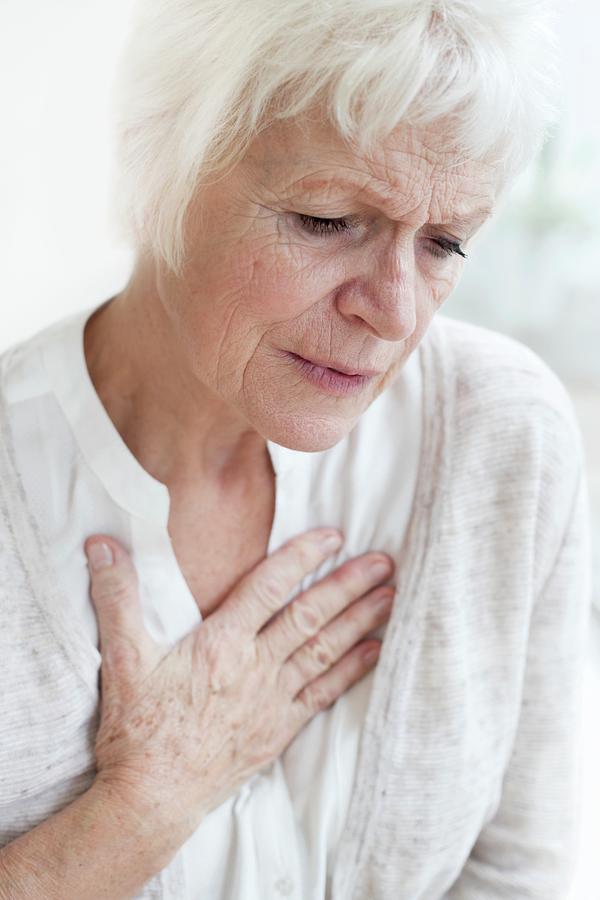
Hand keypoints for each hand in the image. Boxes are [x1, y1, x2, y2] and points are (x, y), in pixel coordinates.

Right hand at [84, 528, 394, 846]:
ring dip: (361, 620)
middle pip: (310, 615)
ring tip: (391, 596)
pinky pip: (325, 693)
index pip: (269, 586)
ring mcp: (273, 699)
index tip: (334, 535)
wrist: (154, 797)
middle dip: (349, 584)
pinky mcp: (280, 729)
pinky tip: (376, 651)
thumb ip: (117, 596)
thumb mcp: (122, 657)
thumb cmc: (139, 728)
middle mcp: (255, 666)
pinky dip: (352, 669)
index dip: (302, 557)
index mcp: (221, 642)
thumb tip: (101, 544)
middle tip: (385, 561)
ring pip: (325, 650)